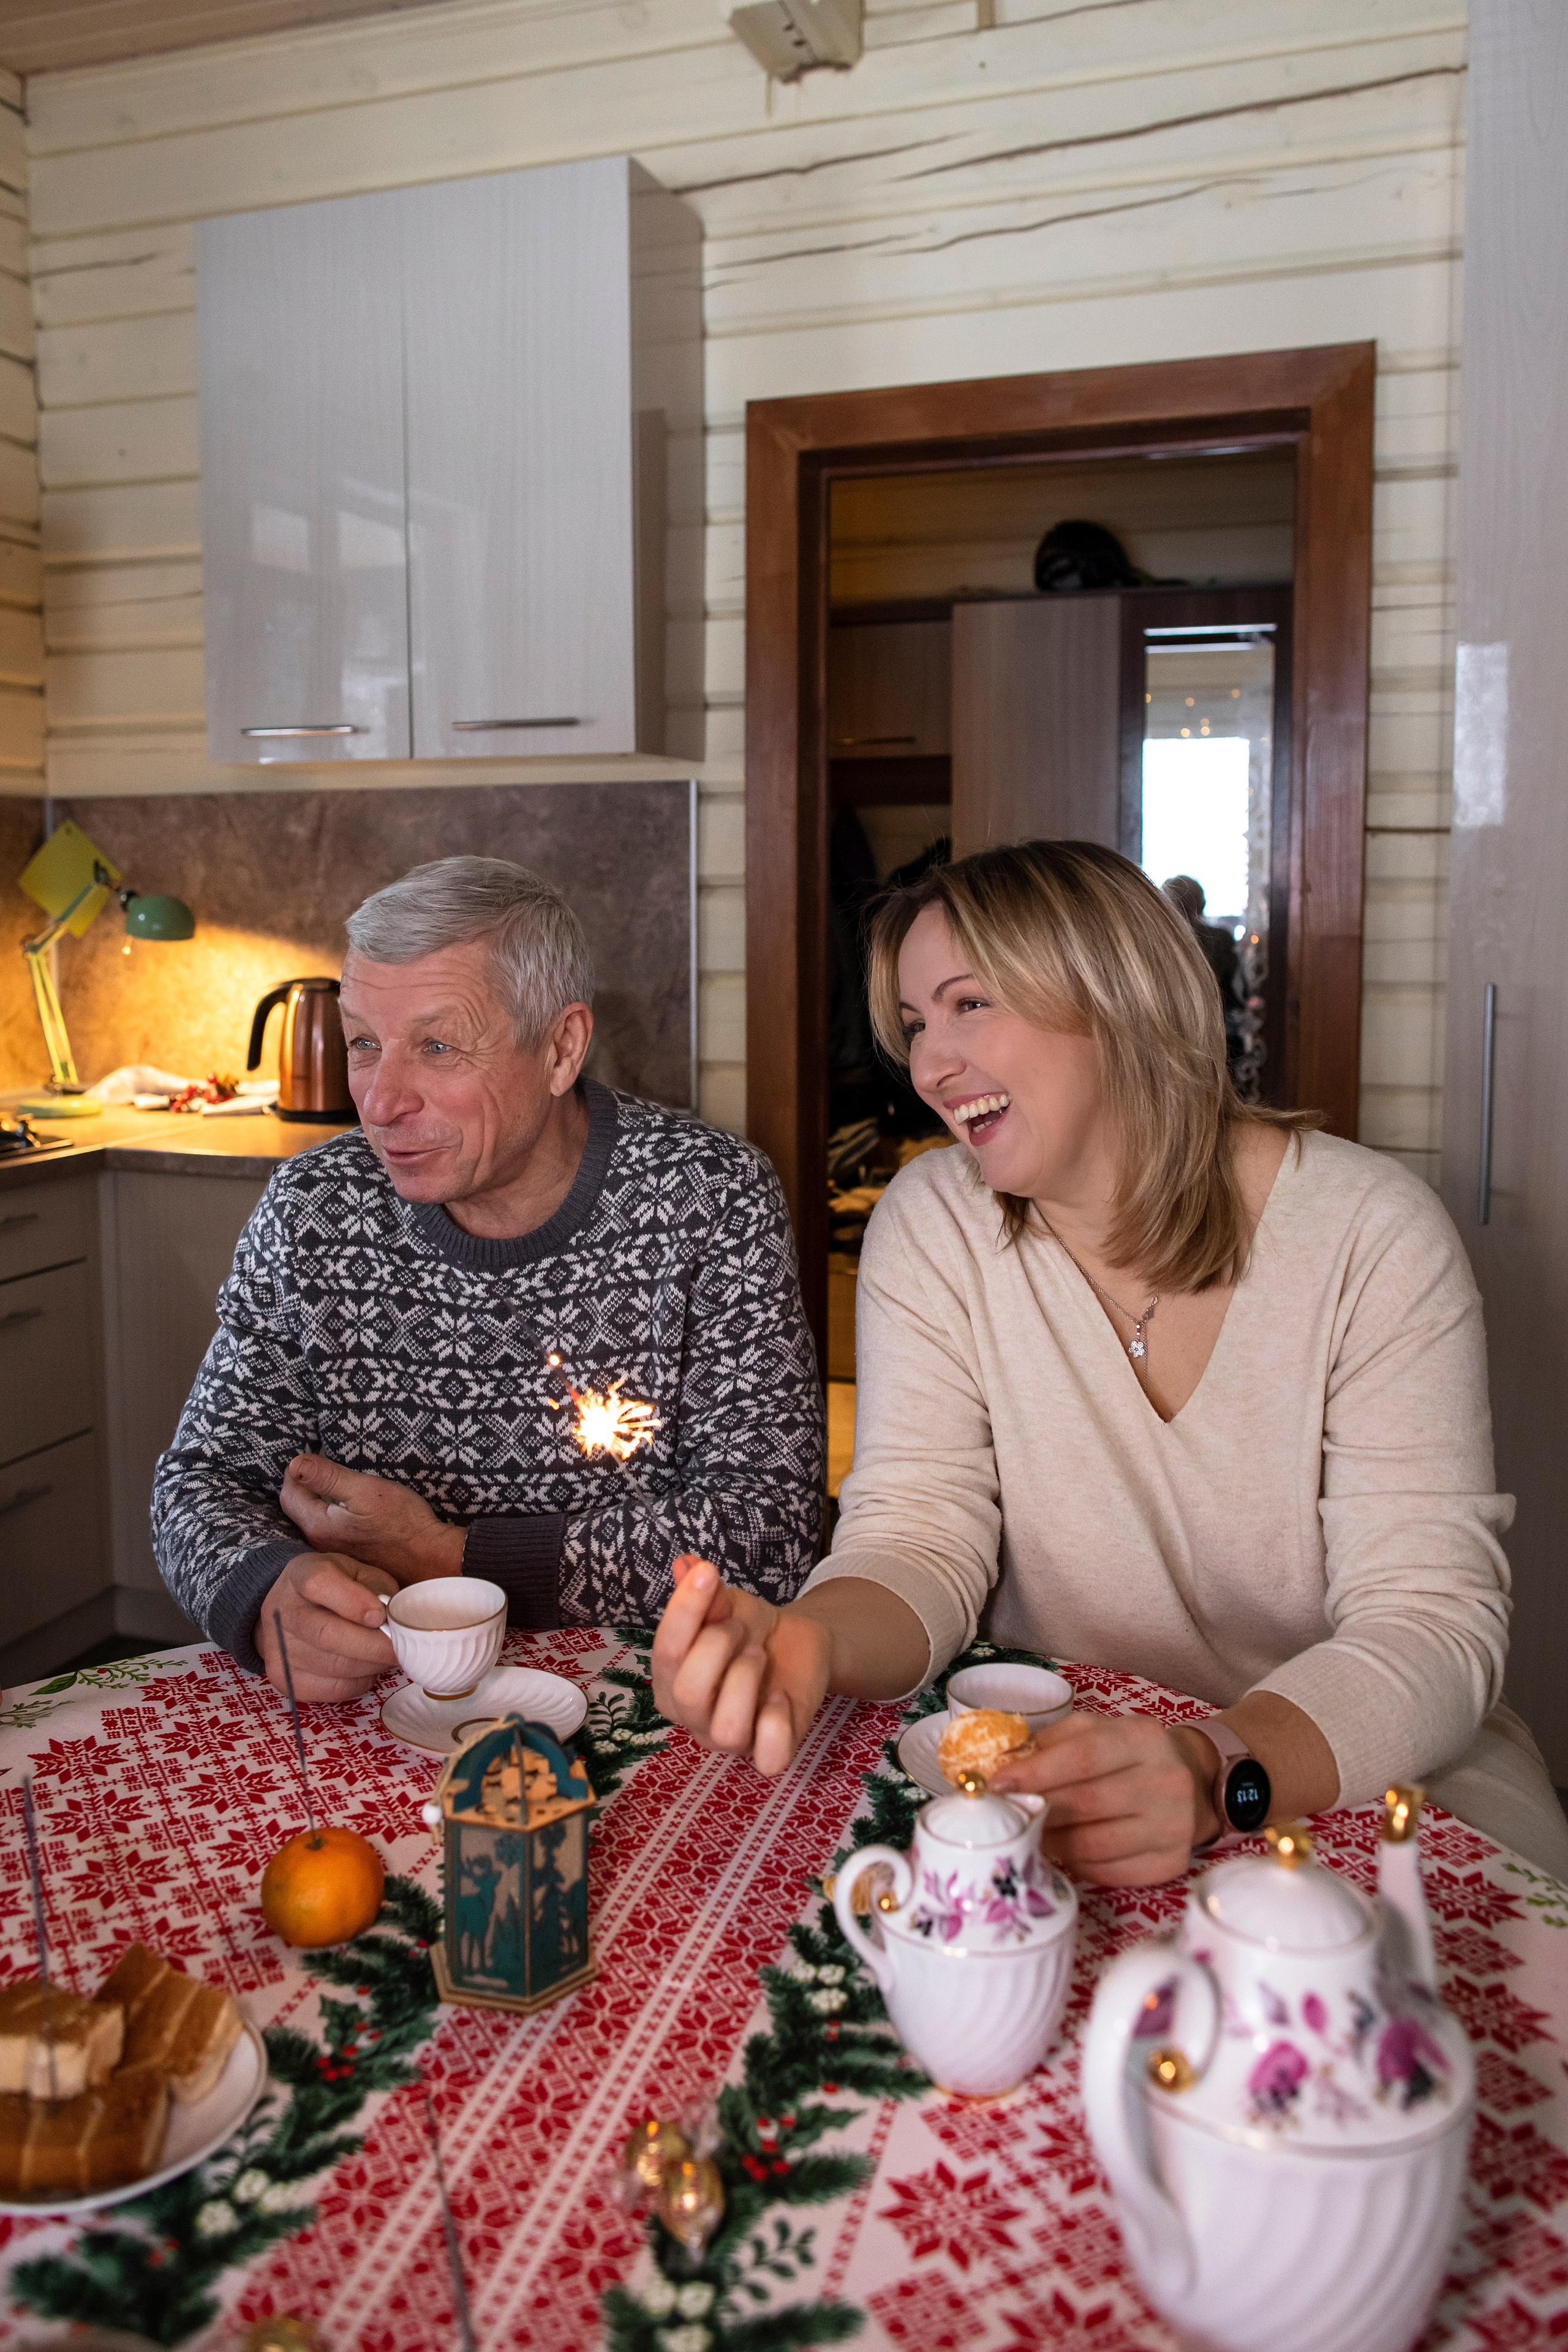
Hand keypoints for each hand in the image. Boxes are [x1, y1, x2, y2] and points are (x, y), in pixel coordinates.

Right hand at [256, 1552, 398, 1702]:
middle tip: (403, 1648)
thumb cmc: (335, 1589)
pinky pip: (334, 1689)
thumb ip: (376, 1588)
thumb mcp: (357, 1572)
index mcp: (300, 1574)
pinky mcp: (285, 1681)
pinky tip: (367, 1667)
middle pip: (328, 1635)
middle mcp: (282, 1611)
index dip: (353, 1601)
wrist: (290, 1611)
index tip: (380, 1616)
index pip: (319, 1583)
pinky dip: (360, 1681)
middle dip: (374, 1646)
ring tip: (388, 1655)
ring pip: (336, 1667)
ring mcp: (279, 1650)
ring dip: (372, 1665)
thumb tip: (395, 1620)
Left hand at [280, 1453, 465, 1583]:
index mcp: (318, 1524)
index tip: (311, 1457)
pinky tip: (348, 1508)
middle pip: (297, 1508)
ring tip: (334, 1485)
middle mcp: (318, 1542)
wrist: (429, 1557)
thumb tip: (295, 1464)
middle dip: (304, 1486)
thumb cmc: (402, 1522)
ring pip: (312, 1519)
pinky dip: (330, 1514)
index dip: (296, 1472)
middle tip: (321, 1468)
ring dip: (317, 1500)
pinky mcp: (348, 1554)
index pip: (289, 1494)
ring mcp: (333, 1551)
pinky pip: (328, 1530)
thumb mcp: (365, 1490)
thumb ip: (328, 1477)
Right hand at [651, 1556, 831, 1775]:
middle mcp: (691, 1718)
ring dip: (746, 1680)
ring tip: (758, 1657)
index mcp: (668, 1682)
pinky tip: (779, 1696)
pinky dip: (777, 1722)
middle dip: (718, 1647)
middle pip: (689, 1693)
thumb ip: (705, 1593)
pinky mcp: (768, 1752)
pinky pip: (769, 1757)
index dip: (684, 1610)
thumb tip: (685, 1565)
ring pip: (727, 1729)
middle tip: (739, 1628)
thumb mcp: (728, 1606)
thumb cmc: (748, 1629)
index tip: (708, 1573)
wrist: (794, 1646)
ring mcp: (728, 1740)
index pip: (663, 1651)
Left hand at [991, 1712, 1217, 1886]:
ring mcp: (1174, 1827)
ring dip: (1052, 1842)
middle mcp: (1166, 1781)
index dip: (1036, 1773)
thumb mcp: (1097, 1730)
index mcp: (1143, 1738)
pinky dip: (1077, 1864)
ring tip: (1031, 1833)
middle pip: (1086, 1804)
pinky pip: (1108, 1872)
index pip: (1083, 1757)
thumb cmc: (1130, 1753)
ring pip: (1093, 1845)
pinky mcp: (1171, 1864)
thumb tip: (1004, 1766)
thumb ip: (1052, 1742)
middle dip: (1039, 1810)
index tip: (998, 1784)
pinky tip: (1065, 1850)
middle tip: (1007, 1815)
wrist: (1194, 1781)